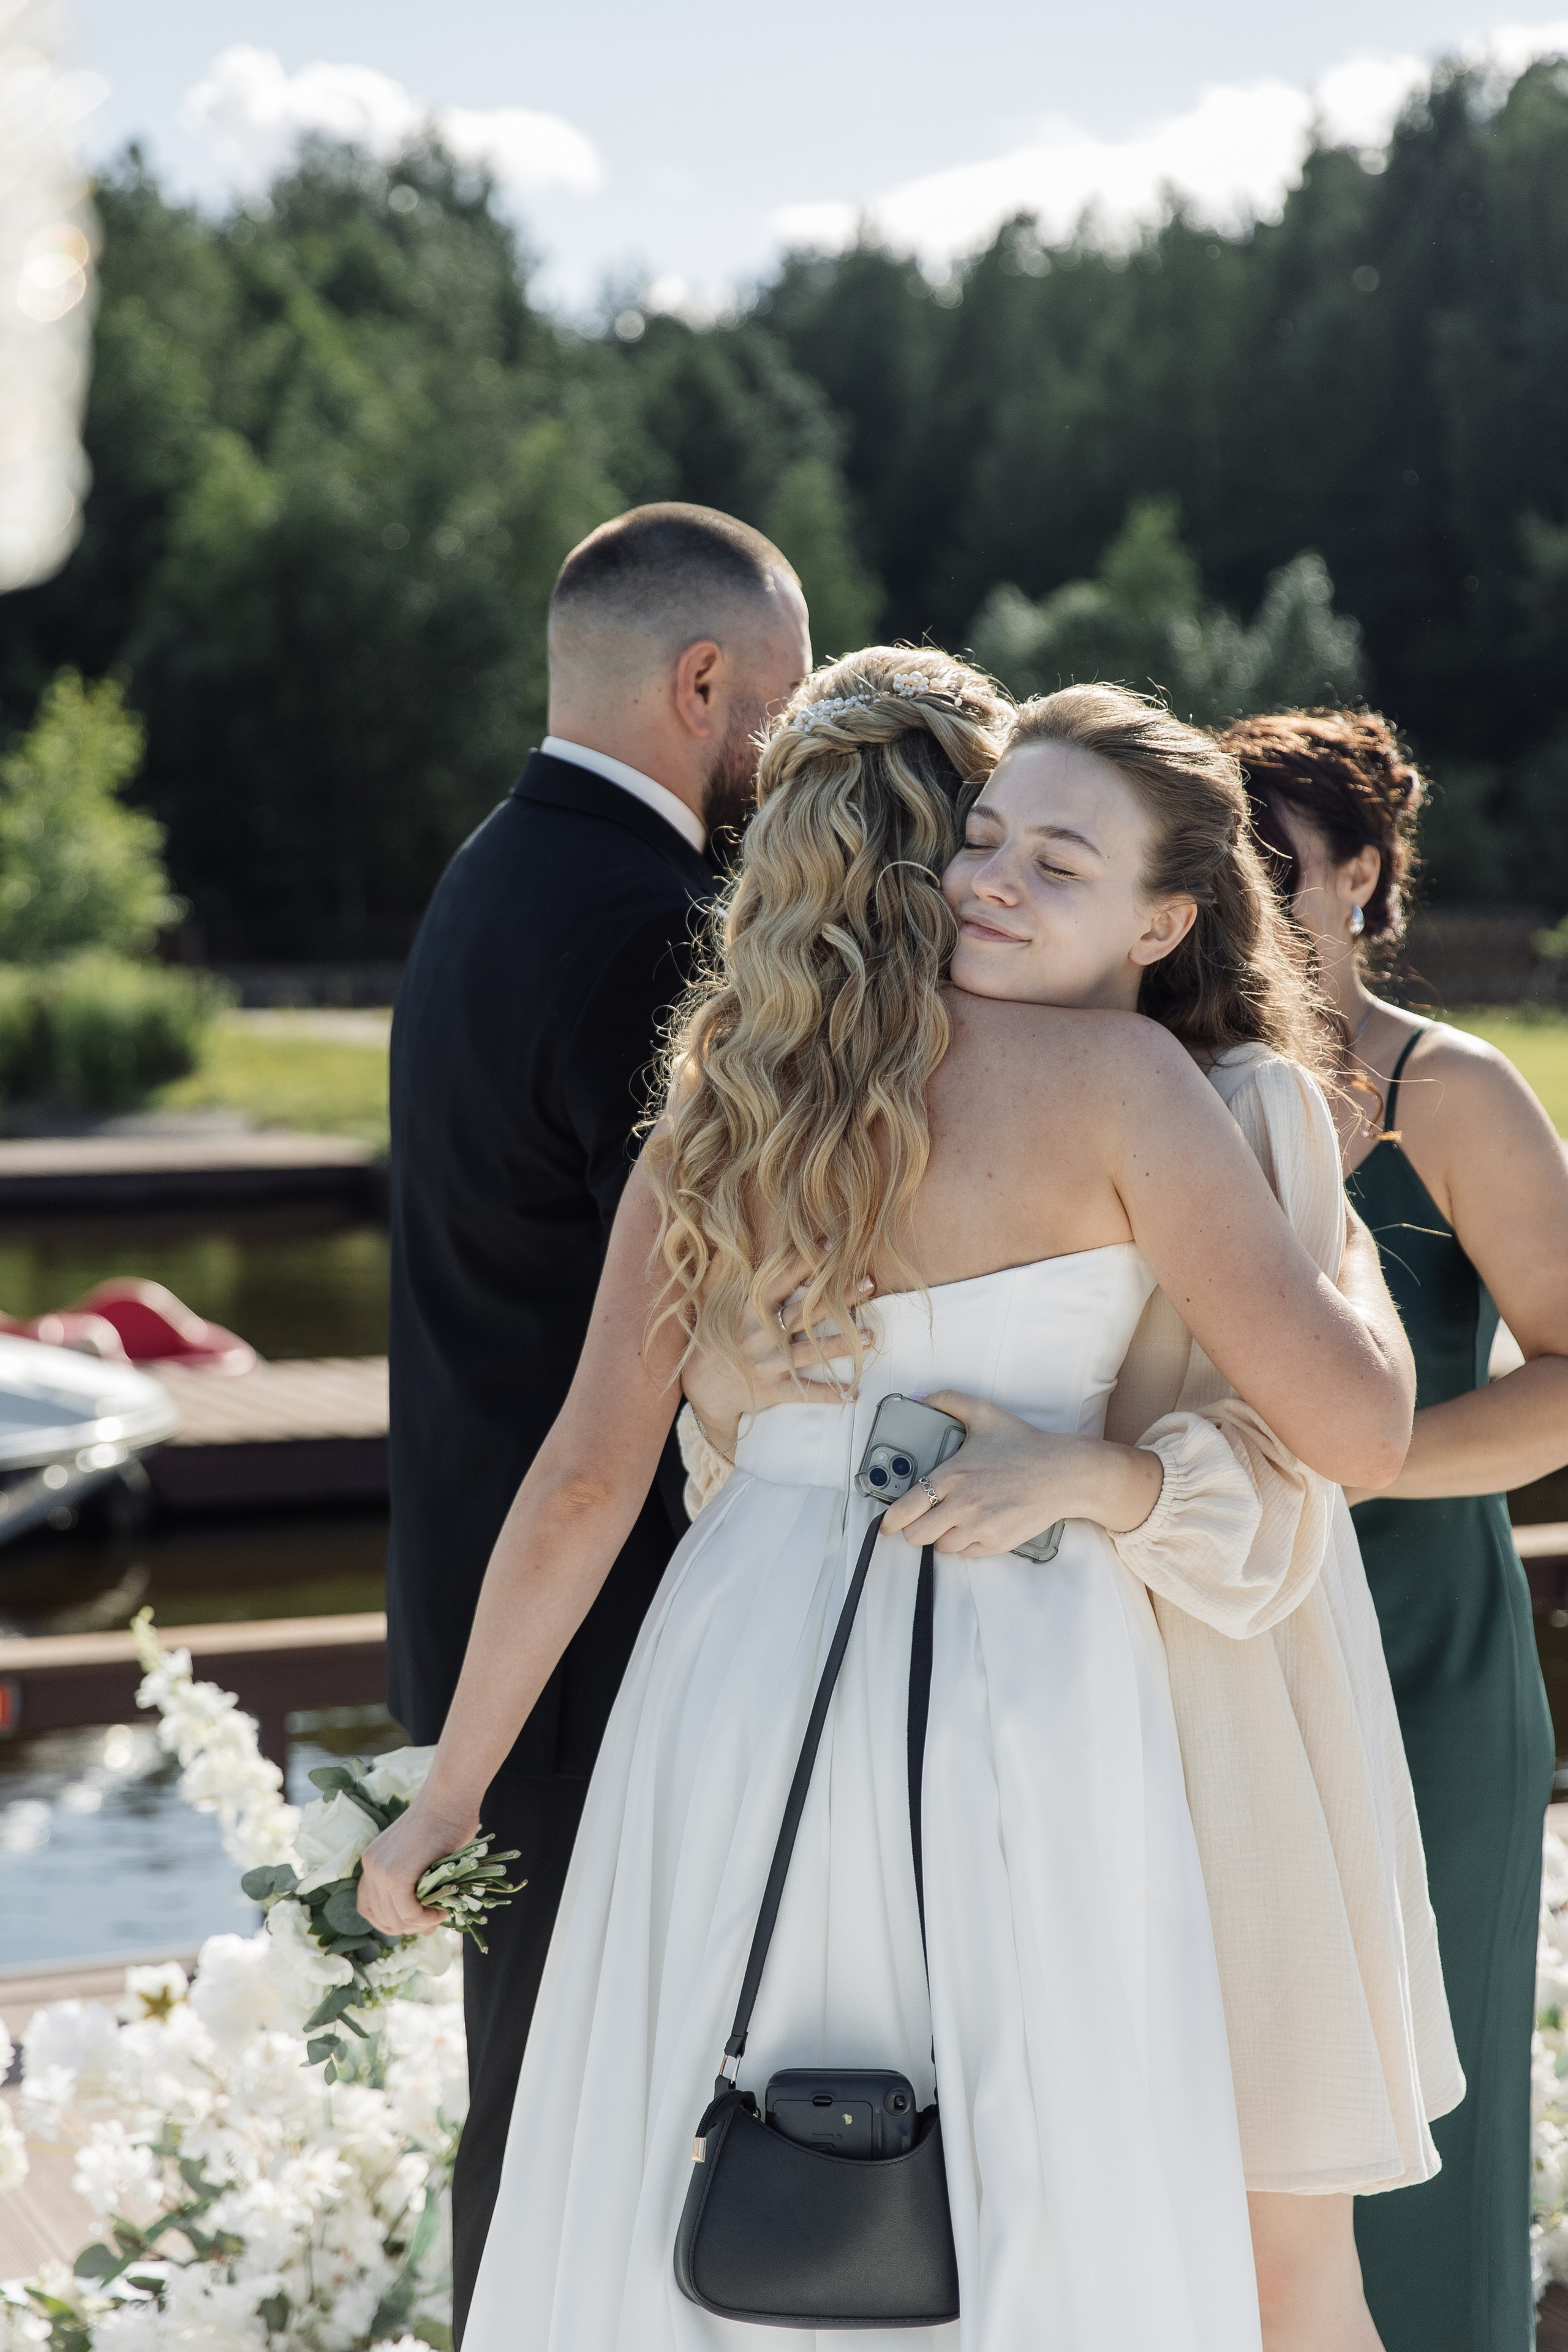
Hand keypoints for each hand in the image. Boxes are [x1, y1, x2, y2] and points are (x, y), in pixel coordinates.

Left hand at [357, 1793, 479, 1937]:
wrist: (449, 1799)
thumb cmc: (446, 1823)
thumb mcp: (425, 1863)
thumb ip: (420, 1893)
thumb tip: (425, 1932)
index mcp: (373, 1861)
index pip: (368, 1907)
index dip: (391, 1921)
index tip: (416, 1919)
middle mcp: (370, 1866)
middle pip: (380, 1918)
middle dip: (407, 1926)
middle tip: (432, 1919)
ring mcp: (380, 1871)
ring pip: (395, 1919)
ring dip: (419, 1923)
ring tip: (441, 1913)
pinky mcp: (395, 1875)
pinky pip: (408, 1913)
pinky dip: (426, 1918)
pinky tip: (441, 1911)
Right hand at [681, 1265, 874, 1452]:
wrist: (701, 1392)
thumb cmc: (709, 1344)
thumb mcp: (708, 1307)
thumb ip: (716, 1277)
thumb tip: (721, 1247)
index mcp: (748, 1312)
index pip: (779, 1282)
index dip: (804, 1263)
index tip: (829, 1246)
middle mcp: (761, 1336)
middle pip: (806, 1313)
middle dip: (838, 1298)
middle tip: (868, 1283)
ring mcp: (768, 1365)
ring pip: (811, 1352)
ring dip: (843, 1345)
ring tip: (871, 1336)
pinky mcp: (773, 1390)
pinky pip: (804, 1393)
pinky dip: (828, 1395)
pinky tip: (853, 1393)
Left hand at [880, 1391, 1162, 1554]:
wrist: (1063, 1473)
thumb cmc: (1024, 1443)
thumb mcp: (985, 1413)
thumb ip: (948, 1401)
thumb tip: (919, 1398)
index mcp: (953, 1475)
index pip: (907, 1508)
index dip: (890, 1521)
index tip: (887, 1524)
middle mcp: (962, 1505)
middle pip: (918, 1535)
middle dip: (914, 1530)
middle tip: (921, 1521)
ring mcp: (980, 1527)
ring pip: (941, 1547)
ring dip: (941, 1537)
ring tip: (951, 1521)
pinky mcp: (997, 1542)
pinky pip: (965, 1554)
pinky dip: (964, 1545)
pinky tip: (972, 1527)